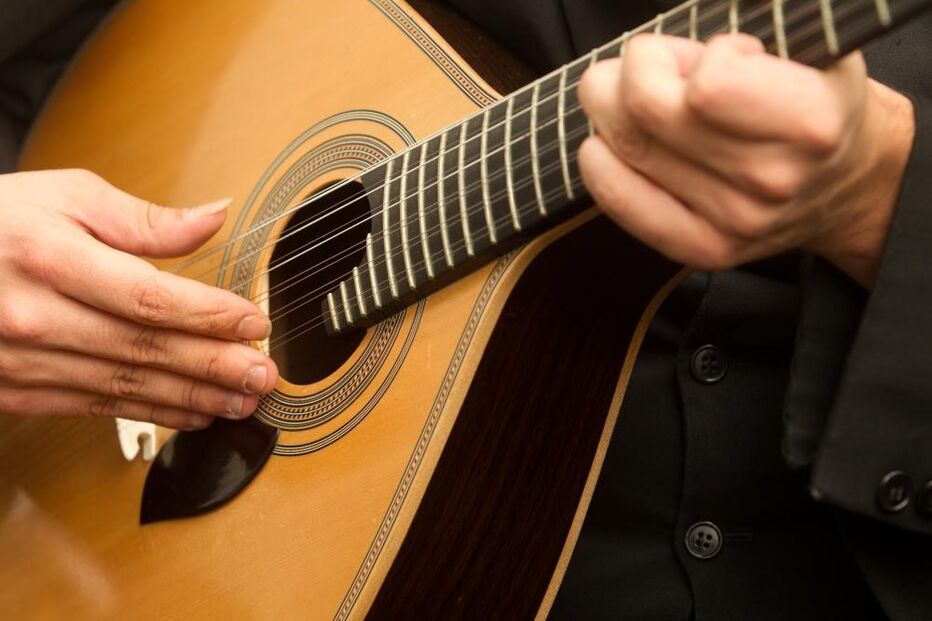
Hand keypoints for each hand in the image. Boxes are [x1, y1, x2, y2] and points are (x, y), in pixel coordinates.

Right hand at [0, 169, 277, 428]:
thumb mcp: (65, 197)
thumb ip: (143, 219)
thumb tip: (214, 216)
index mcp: (51, 258)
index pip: (149, 297)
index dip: (209, 314)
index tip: (254, 322)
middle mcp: (35, 315)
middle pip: (145, 348)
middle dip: (214, 365)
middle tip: (263, 376)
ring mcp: (23, 359)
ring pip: (127, 385)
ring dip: (193, 397)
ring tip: (241, 401)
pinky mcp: (17, 389)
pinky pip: (98, 406)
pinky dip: (152, 413)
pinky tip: (191, 413)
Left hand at [577, 34, 914, 286]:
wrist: (848, 185)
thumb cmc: (813, 104)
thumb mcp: (804, 52)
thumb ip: (734, 47)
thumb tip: (650, 60)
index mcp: (808, 121)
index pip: (707, 84)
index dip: (689, 55)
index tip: (706, 56)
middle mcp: (771, 180)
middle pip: (645, 110)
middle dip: (632, 69)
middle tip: (649, 65)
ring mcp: (734, 221)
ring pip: (625, 147)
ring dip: (612, 109)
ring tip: (642, 103)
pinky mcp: (703, 249)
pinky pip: (621, 202)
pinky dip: (599, 164)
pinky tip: (605, 145)